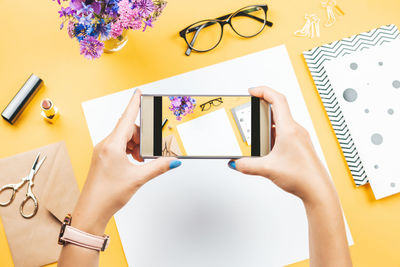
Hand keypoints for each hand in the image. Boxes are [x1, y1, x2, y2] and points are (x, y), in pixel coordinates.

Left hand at [71, 89, 181, 234]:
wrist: (91, 210)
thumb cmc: (108, 194)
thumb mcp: (138, 178)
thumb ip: (158, 166)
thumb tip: (173, 161)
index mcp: (112, 145)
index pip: (126, 118)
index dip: (134, 104)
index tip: (138, 93)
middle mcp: (105, 145)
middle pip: (128, 129)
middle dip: (141, 137)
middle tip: (149, 151)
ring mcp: (102, 151)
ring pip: (124, 138)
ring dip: (136, 145)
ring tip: (141, 161)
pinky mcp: (102, 158)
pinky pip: (118, 146)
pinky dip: (129, 151)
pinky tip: (134, 162)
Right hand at [229, 86, 335, 203]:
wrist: (318, 190)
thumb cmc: (302, 177)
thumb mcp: (268, 169)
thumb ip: (247, 165)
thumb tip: (236, 162)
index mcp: (289, 129)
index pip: (277, 99)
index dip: (263, 91)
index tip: (252, 91)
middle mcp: (295, 130)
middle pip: (278, 109)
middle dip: (261, 109)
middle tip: (249, 112)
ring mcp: (298, 138)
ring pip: (280, 123)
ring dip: (266, 124)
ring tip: (255, 133)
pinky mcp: (299, 146)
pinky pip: (284, 134)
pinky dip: (272, 136)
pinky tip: (266, 148)